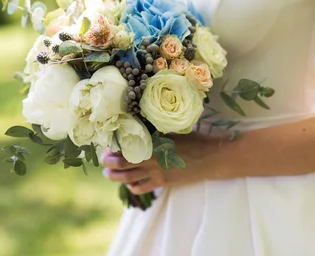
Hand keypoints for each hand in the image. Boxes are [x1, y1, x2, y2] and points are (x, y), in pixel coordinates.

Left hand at [102, 132, 217, 194]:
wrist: (210, 157)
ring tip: (109, 174)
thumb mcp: (173, 130)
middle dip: (109, 162)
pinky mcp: (163, 182)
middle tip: (104, 161)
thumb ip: (156, 132)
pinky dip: (133, 187)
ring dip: (116, 176)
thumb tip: (140, 127)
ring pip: (128, 177)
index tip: (109, 145)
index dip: (114, 147)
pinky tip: (130, 185)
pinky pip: (142, 188)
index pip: (126, 146)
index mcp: (152, 143)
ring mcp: (156, 172)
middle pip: (122, 163)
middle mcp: (151, 158)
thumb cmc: (194, 139)